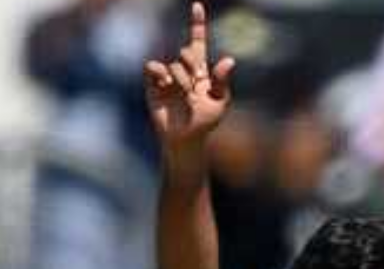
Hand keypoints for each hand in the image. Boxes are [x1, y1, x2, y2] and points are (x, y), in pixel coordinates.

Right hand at [143, 3, 235, 150]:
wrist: (186, 139)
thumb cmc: (206, 122)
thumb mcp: (220, 101)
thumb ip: (223, 81)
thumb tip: (230, 60)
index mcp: (200, 70)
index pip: (198, 41)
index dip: (197, 23)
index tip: (197, 5)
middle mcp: (183, 70)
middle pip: (186, 51)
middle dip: (192, 63)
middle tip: (196, 82)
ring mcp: (167, 77)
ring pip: (173, 64)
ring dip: (182, 78)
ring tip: (185, 94)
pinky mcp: (153, 85)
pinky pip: (153, 67)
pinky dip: (160, 72)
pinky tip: (166, 83)